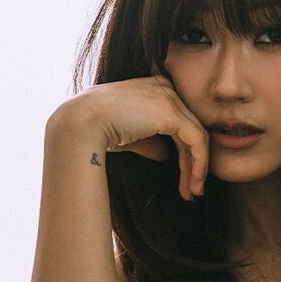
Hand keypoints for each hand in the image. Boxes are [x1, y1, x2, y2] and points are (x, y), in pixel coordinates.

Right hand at [47, 76, 208, 201]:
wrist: (82, 124)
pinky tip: (195, 183)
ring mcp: (169, 97)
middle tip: (194, 190)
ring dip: (198, 168)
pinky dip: (198, 164)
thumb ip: (149, 141)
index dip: (185, 152)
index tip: (185, 179)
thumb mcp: (129, 136)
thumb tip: (164, 154)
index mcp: (153, 89)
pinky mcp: (172, 112)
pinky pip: (197, 141)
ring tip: (194, 193)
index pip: (179, 123)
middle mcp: (164, 89)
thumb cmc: (97, 130)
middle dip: (194, 163)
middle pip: (190, 130)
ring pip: (197, 137)